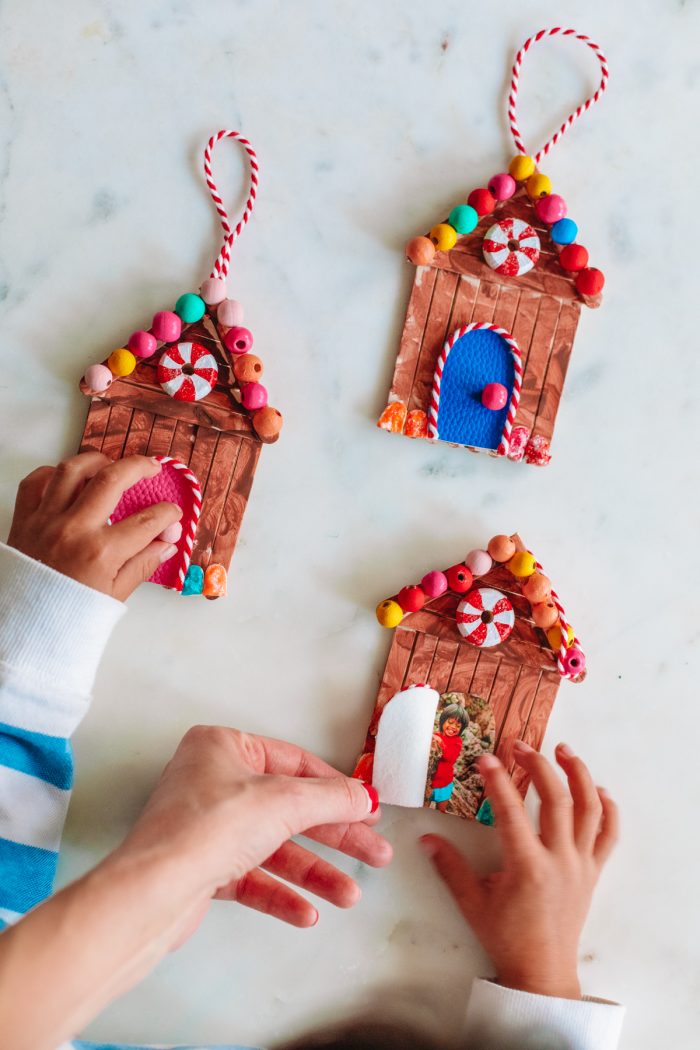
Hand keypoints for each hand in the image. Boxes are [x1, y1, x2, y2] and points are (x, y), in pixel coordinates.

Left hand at [0, 729, 389, 1049]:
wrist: (154, 892)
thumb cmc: (207, 828)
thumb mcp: (282, 801)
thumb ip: (329, 798)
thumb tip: (364, 795)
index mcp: (224, 747)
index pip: (295, 763)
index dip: (336, 788)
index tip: (368, 809)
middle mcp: (213, 782)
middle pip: (290, 808)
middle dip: (334, 837)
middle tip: (374, 853)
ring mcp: (207, 827)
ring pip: (274, 847)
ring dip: (314, 872)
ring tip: (348, 895)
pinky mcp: (203, 868)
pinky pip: (252, 877)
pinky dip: (282, 894)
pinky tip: (308, 913)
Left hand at [7, 452, 182, 599]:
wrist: (23, 628)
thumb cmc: (67, 615)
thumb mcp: (114, 595)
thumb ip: (142, 564)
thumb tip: (167, 544)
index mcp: (101, 553)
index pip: (146, 521)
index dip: (167, 514)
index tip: (173, 514)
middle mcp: (73, 530)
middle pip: (112, 479)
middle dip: (139, 467)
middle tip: (152, 467)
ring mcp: (46, 521)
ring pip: (72, 470)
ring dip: (96, 461)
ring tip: (111, 464)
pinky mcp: (24, 520)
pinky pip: (35, 482)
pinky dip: (52, 474)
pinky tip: (69, 479)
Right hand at [420, 742, 617, 999]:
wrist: (542, 971)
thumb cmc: (506, 937)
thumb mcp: (472, 903)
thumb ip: (450, 868)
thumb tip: (426, 839)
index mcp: (528, 867)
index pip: (511, 812)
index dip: (498, 781)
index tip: (487, 759)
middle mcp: (560, 860)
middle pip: (557, 800)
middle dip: (538, 766)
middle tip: (520, 746)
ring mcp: (581, 865)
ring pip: (590, 810)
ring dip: (578, 775)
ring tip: (564, 750)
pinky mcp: (593, 872)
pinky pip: (608, 835)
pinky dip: (608, 808)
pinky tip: (598, 789)